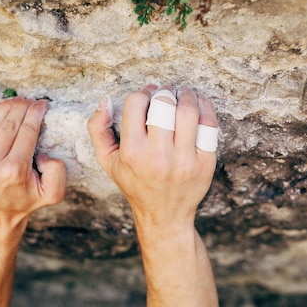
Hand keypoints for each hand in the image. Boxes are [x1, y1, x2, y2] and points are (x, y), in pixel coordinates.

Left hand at [0, 97, 65, 241]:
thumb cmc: (26, 202)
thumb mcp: (53, 193)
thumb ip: (57, 171)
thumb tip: (43, 152)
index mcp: (14, 170)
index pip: (27, 130)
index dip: (36, 113)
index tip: (43, 104)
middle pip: (10, 122)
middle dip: (23, 106)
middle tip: (33, 100)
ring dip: (7, 106)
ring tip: (19, 101)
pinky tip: (2, 107)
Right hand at [87, 85, 217, 231]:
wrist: (164, 215)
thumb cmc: (134, 183)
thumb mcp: (107, 161)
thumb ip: (98, 129)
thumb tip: (105, 99)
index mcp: (132, 152)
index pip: (136, 103)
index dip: (143, 93)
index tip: (148, 95)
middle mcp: (158, 156)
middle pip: (164, 103)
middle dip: (165, 90)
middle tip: (166, 92)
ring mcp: (184, 160)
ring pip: (189, 110)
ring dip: (186, 94)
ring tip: (183, 94)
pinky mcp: (205, 162)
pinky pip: (209, 125)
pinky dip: (205, 107)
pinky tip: (198, 104)